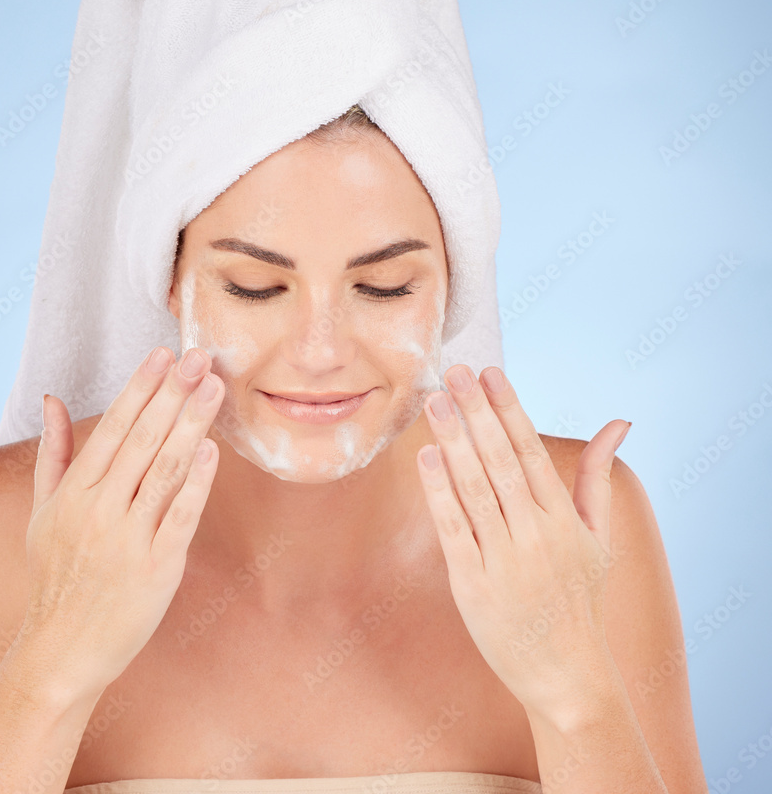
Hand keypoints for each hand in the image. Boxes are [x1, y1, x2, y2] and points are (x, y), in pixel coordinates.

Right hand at [19, 345, 224, 700]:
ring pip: (165, 470)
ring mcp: (128, 539)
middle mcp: (99, 510)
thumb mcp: (43, 512)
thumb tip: (51, 399)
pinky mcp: (156, 568)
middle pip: (144, 440)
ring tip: (214, 388)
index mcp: (74, 492)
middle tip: (199, 356)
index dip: (140, 388)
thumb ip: (53, 453)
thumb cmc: (55, 576)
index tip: (163, 355)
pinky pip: (181, 517)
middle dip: (173, 393)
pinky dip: (197, 482)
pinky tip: (211, 450)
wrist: (60, 651)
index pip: (113, 428)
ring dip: (192, 425)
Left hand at [416, 363, 628, 720]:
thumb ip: (599, 477)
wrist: (567, 675)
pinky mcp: (474, 585)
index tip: (489, 372)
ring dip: (454, 441)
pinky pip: (455, 529)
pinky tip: (428, 456)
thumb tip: (619, 423)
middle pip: (501, 461)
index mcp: (564, 519)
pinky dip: (441, 492)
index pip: (531, 451)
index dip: (509, 409)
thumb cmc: (578, 599)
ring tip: (436, 402)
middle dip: (476, 412)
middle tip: (454, 371)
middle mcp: (536, 534)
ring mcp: (505, 559)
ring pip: (476, 489)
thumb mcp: (598, 538)